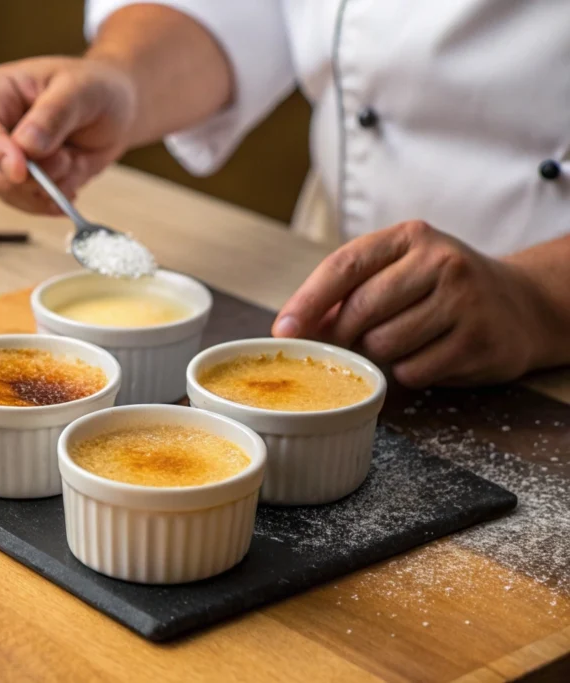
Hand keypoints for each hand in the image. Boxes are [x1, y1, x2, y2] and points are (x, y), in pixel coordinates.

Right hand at [0, 56, 136, 213]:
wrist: (115, 110)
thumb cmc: (93, 88)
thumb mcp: (79, 90)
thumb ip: (52, 116)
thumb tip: (26, 147)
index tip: (21, 171)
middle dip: (28, 177)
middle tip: (66, 161)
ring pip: (4, 192)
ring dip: (45, 188)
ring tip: (73, 161)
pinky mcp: (16, 183)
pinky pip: (24, 204)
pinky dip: (50, 202)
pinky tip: (70, 187)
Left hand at [272, 221, 554, 387]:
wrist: (519, 305)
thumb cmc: (438, 289)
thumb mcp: (396, 272)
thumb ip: (347, 292)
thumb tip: (292, 327)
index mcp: (408, 237)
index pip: (344, 266)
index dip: (307, 301)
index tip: (283, 330)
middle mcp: (440, 261)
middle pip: (360, 310)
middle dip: (341, 336)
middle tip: (344, 345)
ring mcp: (464, 300)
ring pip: (384, 344)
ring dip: (377, 356)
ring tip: (396, 345)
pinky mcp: (479, 340)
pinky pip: (414, 371)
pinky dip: (408, 373)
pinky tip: (425, 357)